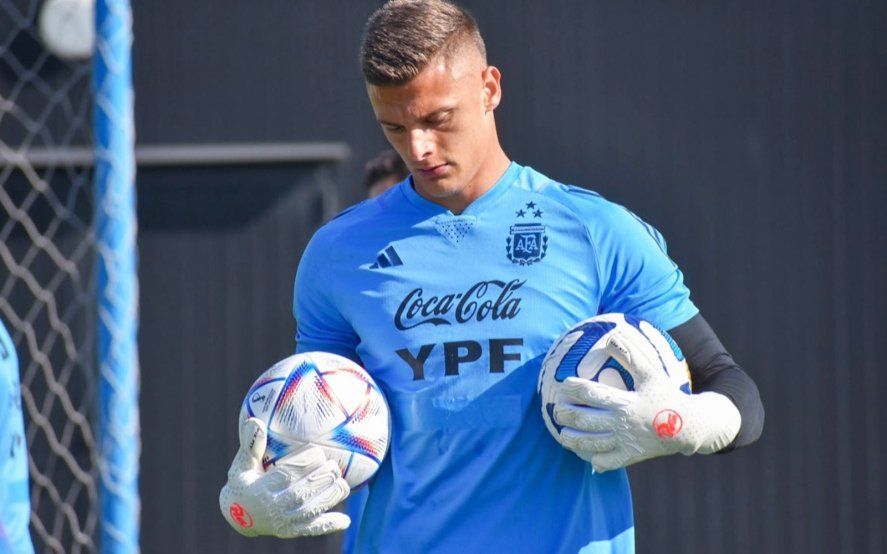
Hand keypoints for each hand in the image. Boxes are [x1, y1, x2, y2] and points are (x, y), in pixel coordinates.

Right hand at [219, 417, 350, 536]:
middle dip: (322, 477)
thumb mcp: (242, 465)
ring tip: (342, 482)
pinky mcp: (293, 531)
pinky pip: (313, 529)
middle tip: (333, 465)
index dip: (306, 463)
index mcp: (262, 489)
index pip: (288, 474)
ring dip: (330, 496)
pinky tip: (345, 520)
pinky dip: (329, 525)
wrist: (240, 517)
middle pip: (304, 492)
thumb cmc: (244, 483)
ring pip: (312, 510)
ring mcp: (285, 522)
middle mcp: (275, 508)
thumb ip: (251, 446)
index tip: (318, 451)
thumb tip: (255, 422)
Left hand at [552, 320, 740, 472]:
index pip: (592, 393)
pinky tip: (583, 455)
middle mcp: (621, 425)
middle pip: (585, 420)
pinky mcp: (630, 457)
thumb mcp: (652, 373)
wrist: (689, 427)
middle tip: (556, 410)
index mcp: (625, 403)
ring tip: (562, 434)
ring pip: (591, 443)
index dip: (574, 388)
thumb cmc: (668, 396)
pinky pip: (606, 461)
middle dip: (566, 414)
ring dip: (572, 439)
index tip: (562, 384)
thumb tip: (612, 336)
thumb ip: (631, 355)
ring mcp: (625, 443)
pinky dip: (592, 459)